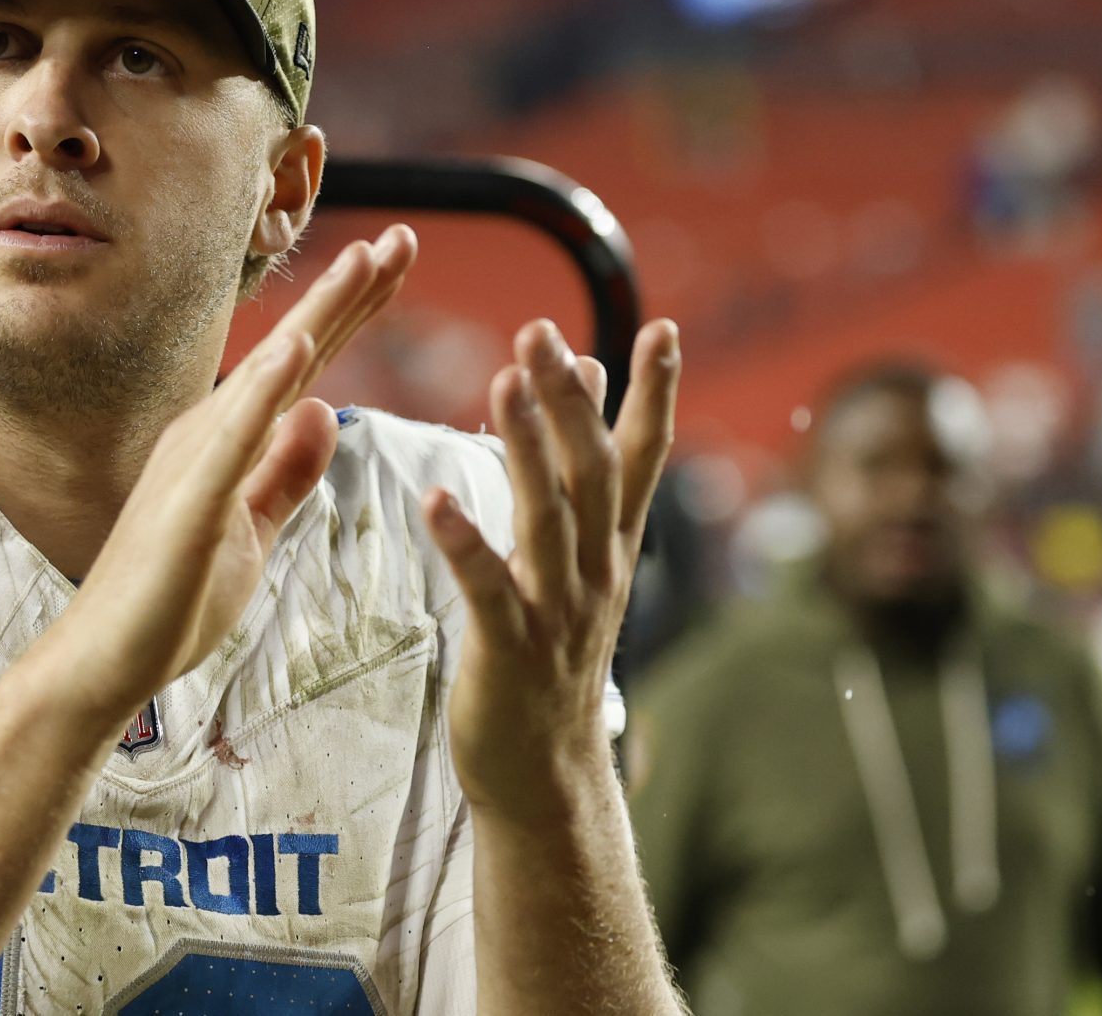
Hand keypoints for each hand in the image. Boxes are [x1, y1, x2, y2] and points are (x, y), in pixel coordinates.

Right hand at [40, 225, 417, 730]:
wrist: (104, 660)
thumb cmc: (171, 601)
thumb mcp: (251, 531)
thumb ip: (285, 474)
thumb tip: (322, 411)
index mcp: (231, 440)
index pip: (307, 364)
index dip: (352, 311)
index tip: (396, 259)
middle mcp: (212, 433)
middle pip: (297, 350)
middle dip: (351, 292)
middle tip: (404, 236)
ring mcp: (196, 462)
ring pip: (269, 376)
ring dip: (318, 316)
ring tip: (364, 262)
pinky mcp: (187, 503)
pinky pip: (230, 440)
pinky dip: (260, 390)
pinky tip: (293, 350)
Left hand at [427, 317, 679, 823]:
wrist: (546, 774)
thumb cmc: (552, 655)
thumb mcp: (581, 560)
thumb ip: (586, 474)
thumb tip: (592, 373)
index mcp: (610, 546)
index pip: (641, 457)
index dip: (654, 394)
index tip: (664, 328)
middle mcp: (595, 571)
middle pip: (592, 471)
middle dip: (569, 400)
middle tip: (538, 331)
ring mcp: (557, 612)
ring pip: (548, 518)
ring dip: (527, 448)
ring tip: (505, 382)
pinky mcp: (509, 650)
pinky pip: (489, 588)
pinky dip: (466, 543)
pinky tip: (437, 499)